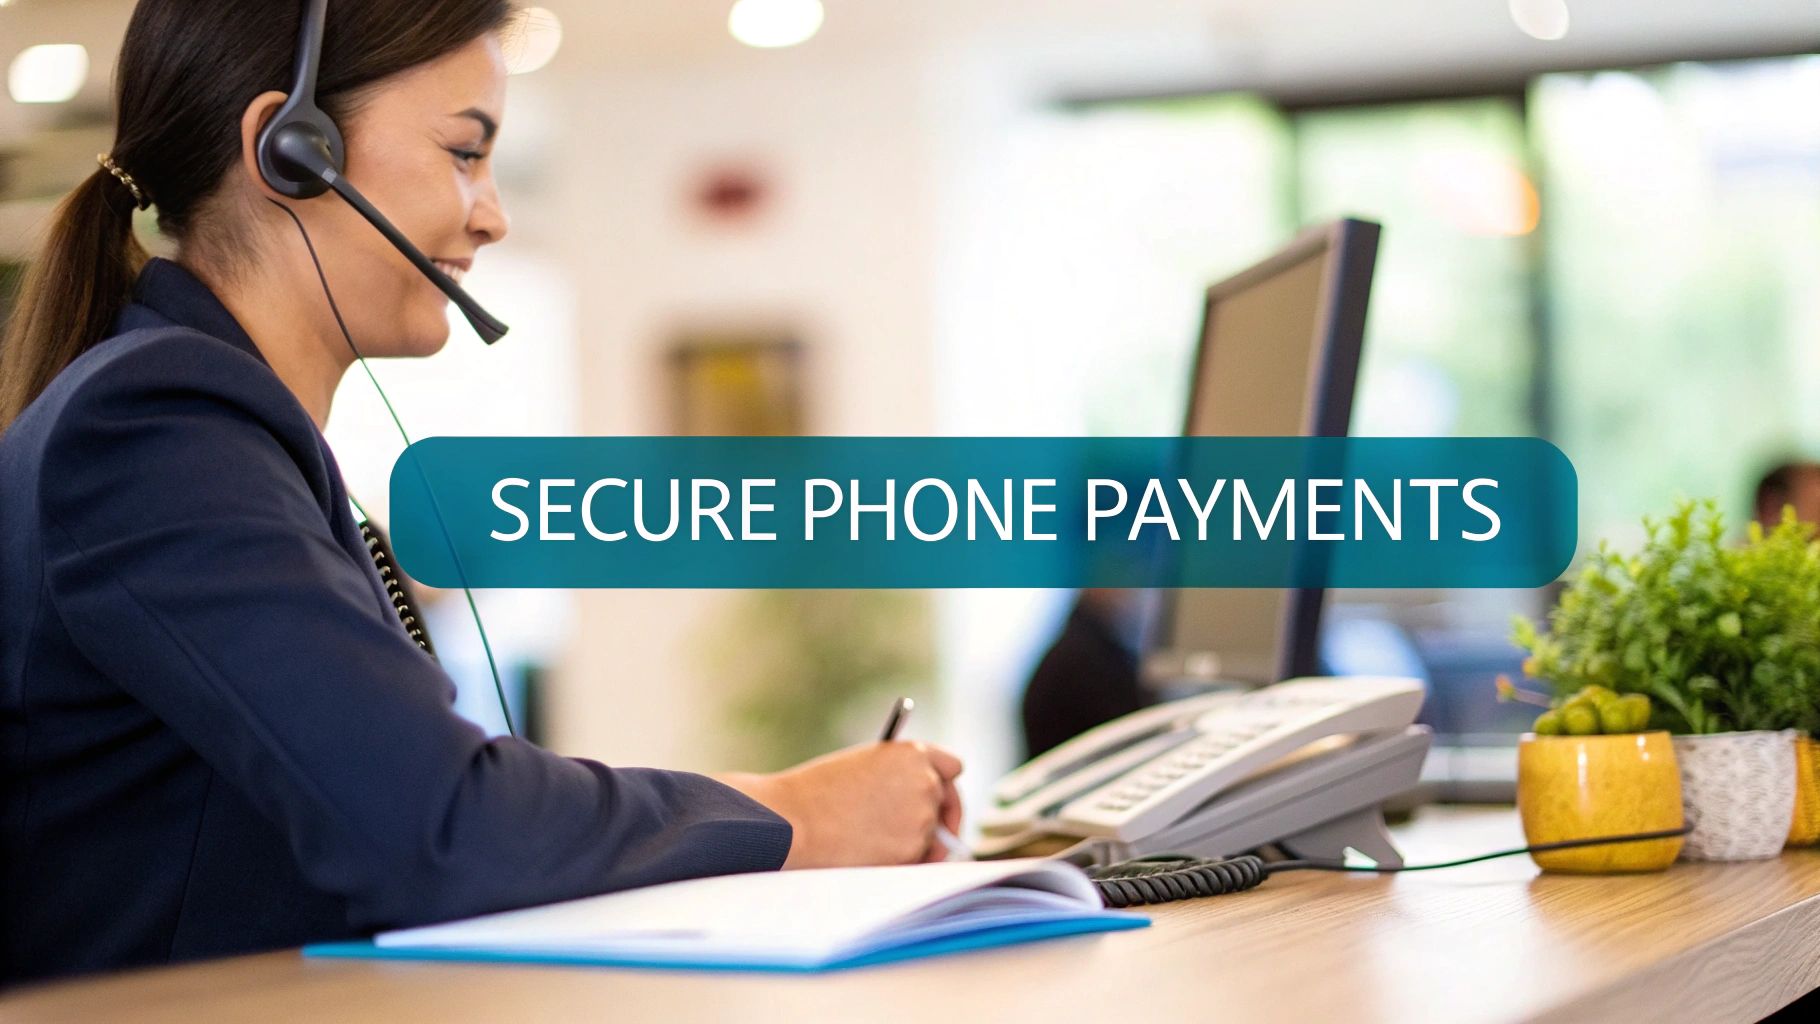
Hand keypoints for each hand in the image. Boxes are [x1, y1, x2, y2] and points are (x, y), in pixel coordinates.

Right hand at [714, 741, 963, 867]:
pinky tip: (868, 854)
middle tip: (924, 836)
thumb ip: (898, 779)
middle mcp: (925, 781)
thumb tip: (923, 810)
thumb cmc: (816, 793)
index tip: (939, 800)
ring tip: (868, 840)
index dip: (944, 785)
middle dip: (938, 819)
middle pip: (948, 804)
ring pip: (932, 838)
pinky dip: (901, 863)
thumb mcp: (863, 768)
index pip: (952, 767)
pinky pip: (917, 861)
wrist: (792, 821)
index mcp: (912, 753)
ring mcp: (922, 817)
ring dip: (913, 844)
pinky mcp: (912, 850)